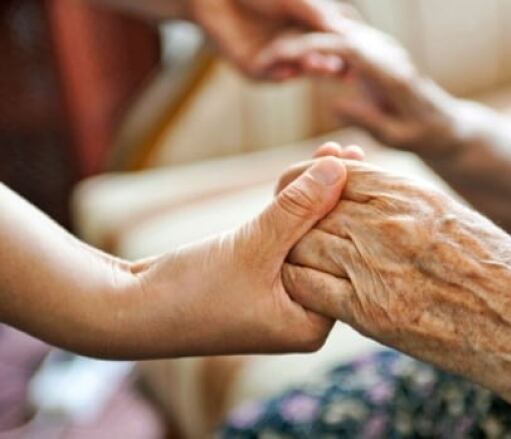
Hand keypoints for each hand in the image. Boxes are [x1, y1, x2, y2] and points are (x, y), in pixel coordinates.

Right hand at [124, 155, 348, 357]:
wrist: (128, 310)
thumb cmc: (191, 292)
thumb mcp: (253, 246)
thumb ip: (298, 209)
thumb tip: (340, 168)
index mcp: (312, 325)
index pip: (348, 261)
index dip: (356, 212)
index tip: (368, 168)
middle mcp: (302, 315)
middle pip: (332, 247)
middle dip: (338, 198)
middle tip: (354, 152)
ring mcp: (280, 297)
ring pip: (307, 237)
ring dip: (315, 195)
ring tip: (336, 150)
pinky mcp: (259, 279)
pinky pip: (284, 237)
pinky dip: (291, 207)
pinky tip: (307, 172)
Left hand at [189, 0, 347, 78]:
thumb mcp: (295, 0)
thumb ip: (317, 14)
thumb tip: (344, 29)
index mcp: (306, 29)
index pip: (332, 46)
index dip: (346, 52)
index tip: (361, 57)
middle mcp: (292, 46)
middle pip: (318, 62)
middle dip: (331, 66)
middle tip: (346, 71)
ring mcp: (273, 59)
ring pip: (296, 69)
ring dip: (309, 69)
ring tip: (321, 66)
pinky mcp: (252, 67)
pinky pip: (270, 74)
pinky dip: (280, 72)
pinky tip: (288, 70)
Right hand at [255, 20, 468, 157]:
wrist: (446, 125)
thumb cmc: (425, 136)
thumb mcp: (399, 137)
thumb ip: (369, 119)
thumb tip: (333, 103)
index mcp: (393, 72)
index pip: (349, 48)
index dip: (314, 48)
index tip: (283, 57)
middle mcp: (388, 53)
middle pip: (336, 35)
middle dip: (299, 42)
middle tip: (265, 58)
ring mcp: (382, 50)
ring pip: (336, 35)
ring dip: (303, 42)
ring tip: (271, 58)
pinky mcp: (375, 54)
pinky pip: (340, 44)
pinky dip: (315, 48)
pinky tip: (291, 59)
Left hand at [279, 162, 510, 382]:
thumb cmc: (498, 270)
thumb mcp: (453, 216)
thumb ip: (404, 203)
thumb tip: (365, 194)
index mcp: (411, 194)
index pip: (338, 174)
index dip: (311, 183)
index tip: (303, 196)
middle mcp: (389, 223)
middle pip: (313, 208)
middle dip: (297, 219)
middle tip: (292, 233)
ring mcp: (377, 267)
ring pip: (303, 246)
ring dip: (298, 254)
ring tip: (303, 263)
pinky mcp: (371, 313)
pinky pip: (309, 290)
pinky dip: (302, 288)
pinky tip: (313, 293)